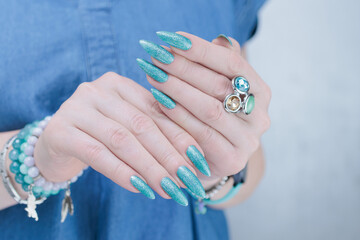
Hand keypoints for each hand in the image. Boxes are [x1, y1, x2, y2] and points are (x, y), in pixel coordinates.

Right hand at [34, 72, 207, 204]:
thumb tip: (192, 158)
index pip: (157, 111)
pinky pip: (96, 153)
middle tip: (187, 180)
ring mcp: (75, 108)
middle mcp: (97, 89)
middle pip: (141, 125)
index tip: (199, 161)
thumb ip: (154, 133)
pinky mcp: (59, 131)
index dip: (180, 136)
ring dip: (149, 167)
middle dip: (168, 155)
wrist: (56, 144)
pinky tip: (140, 188)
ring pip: (122, 140)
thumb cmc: (100, 135)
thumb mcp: (127, 128)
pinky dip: (122, 172)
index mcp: (119, 83)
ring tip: (168, 189)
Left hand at [138, 32, 270, 184]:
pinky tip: (159, 102)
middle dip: (183, 68)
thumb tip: (218, 40)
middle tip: (157, 56)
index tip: (173, 39)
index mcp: (261, 91)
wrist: (214, 159)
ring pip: (209, 109)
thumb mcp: (220, 90)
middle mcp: (259, 116)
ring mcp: (248, 140)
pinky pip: (200, 133)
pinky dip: (177, 115)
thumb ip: (220, 66)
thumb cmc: (213, 118)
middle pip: (219, 85)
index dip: (202, 50)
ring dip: (177, 90)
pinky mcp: (232, 159)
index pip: (233, 63)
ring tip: (153, 75)